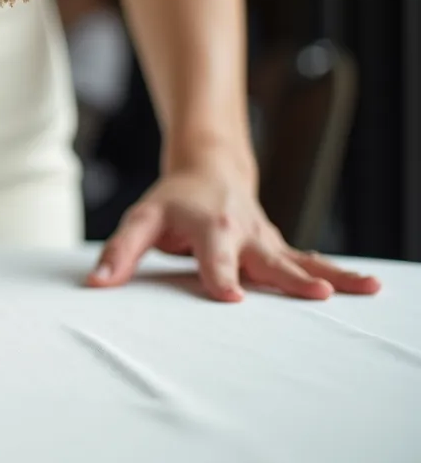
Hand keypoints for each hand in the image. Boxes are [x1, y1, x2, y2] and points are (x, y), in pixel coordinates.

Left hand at [86, 159, 381, 301]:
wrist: (210, 167)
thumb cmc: (172, 200)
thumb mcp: (141, 219)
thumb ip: (120, 251)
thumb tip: (96, 284)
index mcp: (209, 225)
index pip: (213, 255)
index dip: (219, 275)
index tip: (231, 295)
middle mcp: (243, 231)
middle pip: (268, 258)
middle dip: (290, 277)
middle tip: (316, 293)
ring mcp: (266, 239)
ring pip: (300, 258)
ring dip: (332, 273)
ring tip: (366, 287)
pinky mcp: (278, 246)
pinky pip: (308, 260)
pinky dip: (335, 271)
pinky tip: (362, 286)